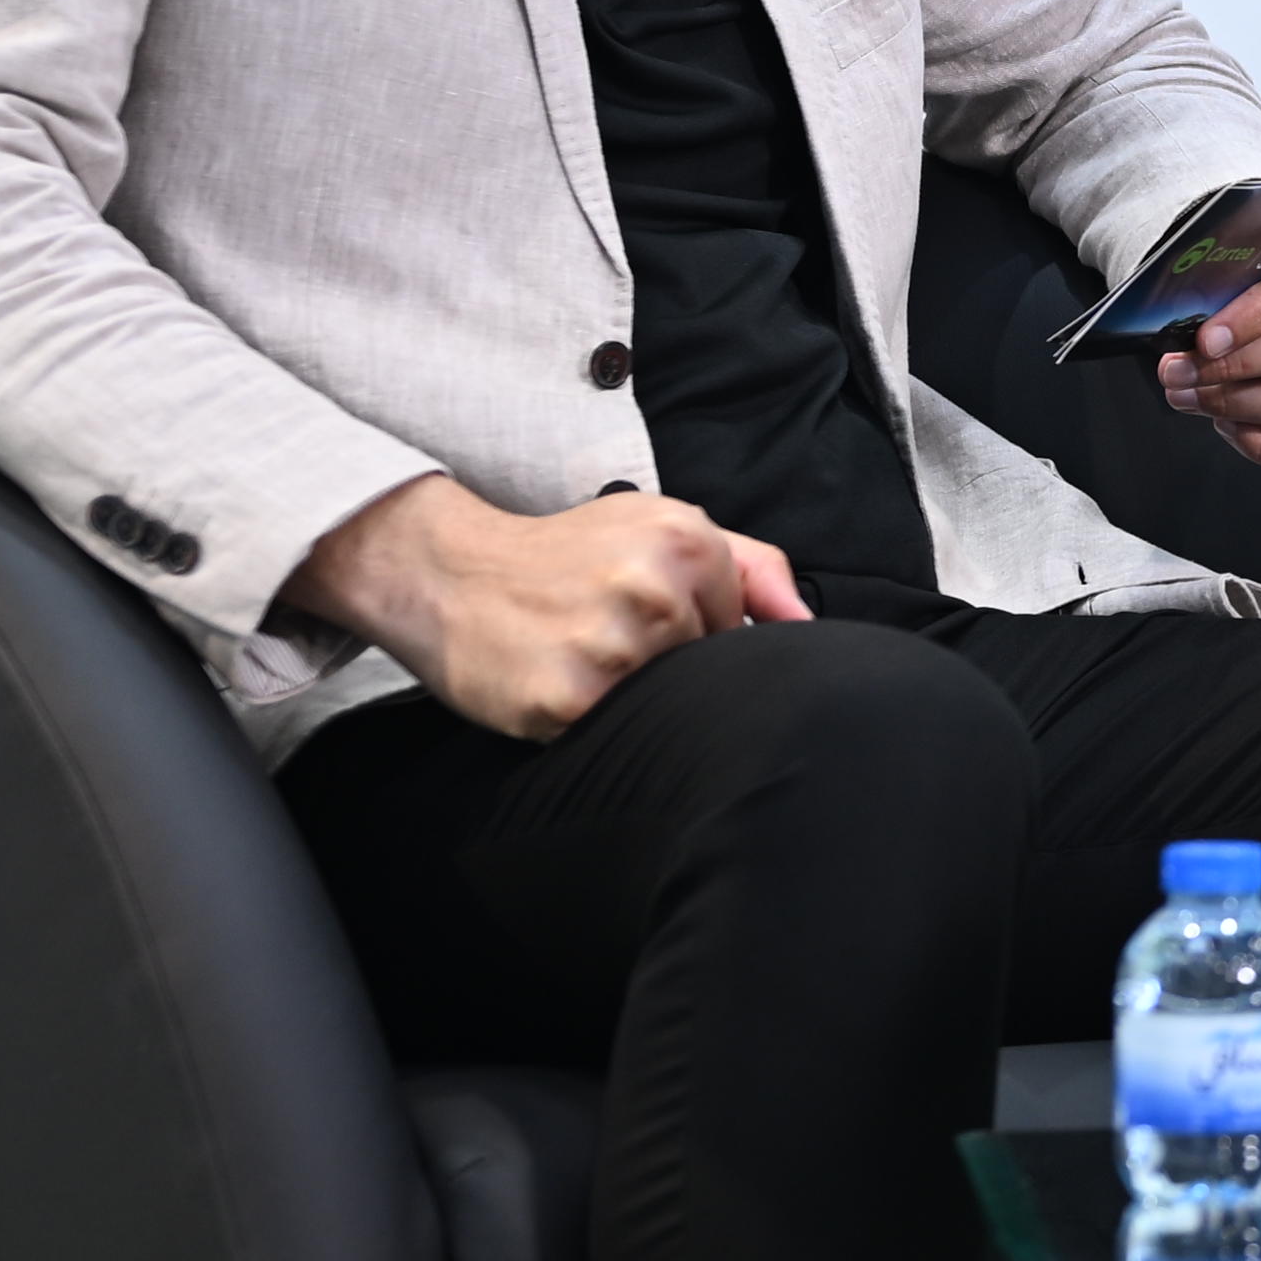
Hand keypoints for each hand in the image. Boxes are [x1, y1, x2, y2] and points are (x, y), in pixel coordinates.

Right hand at [284, 474, 808, 739]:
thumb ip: (751, 567)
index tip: (643, 621)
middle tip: (603, 638)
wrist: (451, 575)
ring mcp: (613, 645)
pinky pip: (615, 734)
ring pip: (667, 704)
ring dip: (630, 698)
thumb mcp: (661, 527)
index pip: (743, 633)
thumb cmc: (566, 555)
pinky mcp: (572, 698)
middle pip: (708, 671)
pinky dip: (592, 723)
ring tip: (580, 656)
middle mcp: (655, 588)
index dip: (695, 639)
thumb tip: (809, 625)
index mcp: (689, 541)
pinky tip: (558, 686)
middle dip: (664, 669)